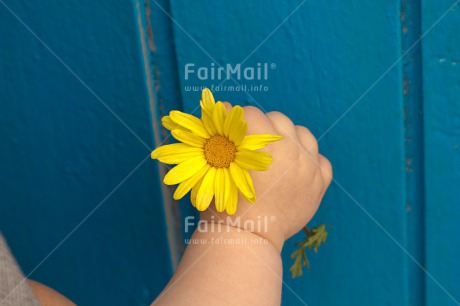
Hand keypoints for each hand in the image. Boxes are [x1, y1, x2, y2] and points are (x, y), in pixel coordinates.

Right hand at [201, 104, 331, 251]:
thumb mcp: (219, 166)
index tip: (231, 128)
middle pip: (278, 119)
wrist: (248, 240)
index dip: (238, 119)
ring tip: (276, 153)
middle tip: (251, 143)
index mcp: (265, 145)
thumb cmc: (226, 204)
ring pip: (303, 134)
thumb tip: (225, 107)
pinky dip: (310, 161)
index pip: (252, 114)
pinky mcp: (320, 185)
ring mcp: (310, 168)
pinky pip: (321, 160)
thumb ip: (224, 135)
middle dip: (262, 127)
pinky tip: (295, 169)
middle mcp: (292, 151)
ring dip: (289, 138)